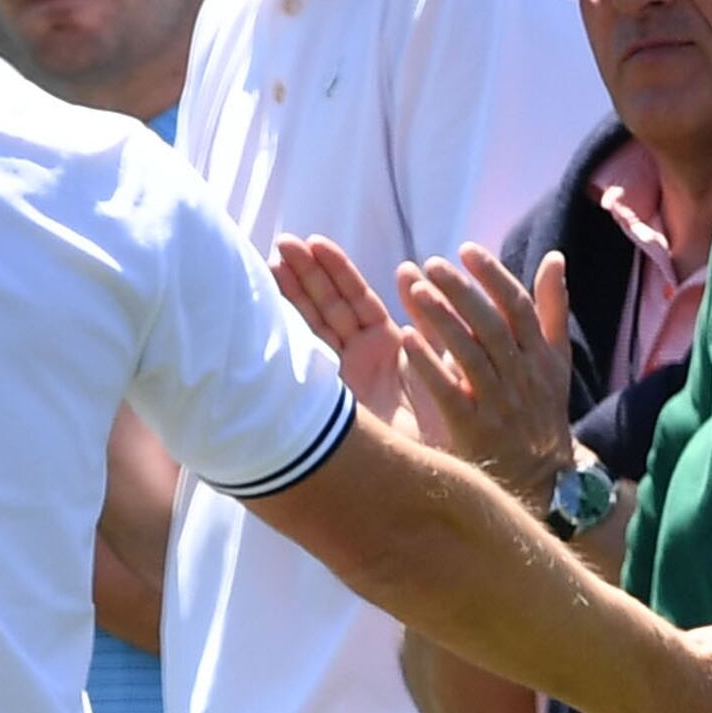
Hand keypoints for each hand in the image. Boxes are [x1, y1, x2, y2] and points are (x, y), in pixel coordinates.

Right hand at [270, 235, 434, 443]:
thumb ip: (429, 325)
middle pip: (325, 306)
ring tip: (269, 260)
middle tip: (283, 243)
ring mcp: (336, 375)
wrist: (428, 470)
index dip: (335, 271)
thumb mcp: (441, 365)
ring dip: (289, 293)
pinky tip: (269, 298)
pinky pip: (306, 349)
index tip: (315, 243)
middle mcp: (355, 359)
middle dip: (305, 274)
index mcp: (384, 347)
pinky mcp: (327, 389)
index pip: (354, 300)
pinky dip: (287, 324)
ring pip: (309, 326)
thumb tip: (413, 274)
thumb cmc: (442, 424)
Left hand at [397, 246, 574, 510]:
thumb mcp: (556, 363)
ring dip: (442, 320)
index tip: (467, 250)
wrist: (542, 482)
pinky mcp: (473, 429)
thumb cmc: (541, 414)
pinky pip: (449, 392)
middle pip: (491, 325)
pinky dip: (428, 365)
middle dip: (462, 291)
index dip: (493, 276)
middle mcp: (521, 376)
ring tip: (415, 290)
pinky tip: (406, 339)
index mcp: (539, 355)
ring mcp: (497, 404)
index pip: (518, 307)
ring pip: (470, 354)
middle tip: (432, 263)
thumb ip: (552, 309)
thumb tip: (556, 258)